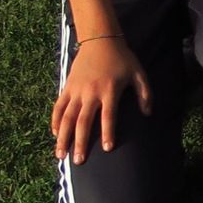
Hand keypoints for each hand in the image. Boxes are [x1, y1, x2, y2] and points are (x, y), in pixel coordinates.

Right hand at [53, 36, 151, 163]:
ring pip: (67, 118)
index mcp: (110, 91)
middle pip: (83, 122)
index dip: (108, 132)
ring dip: (63, 137)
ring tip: (60, 155)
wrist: (101, 41)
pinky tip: (55, 134)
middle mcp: (91, 93)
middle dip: (80, 142)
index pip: (108, 116)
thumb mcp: (139, 73)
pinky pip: (58, 107)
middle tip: (78, 161)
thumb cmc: (123, 59)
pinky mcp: (67, 88)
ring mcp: (76, 91)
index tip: (107, 149)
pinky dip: (55, 121)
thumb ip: (146, 94)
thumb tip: (148, 113)